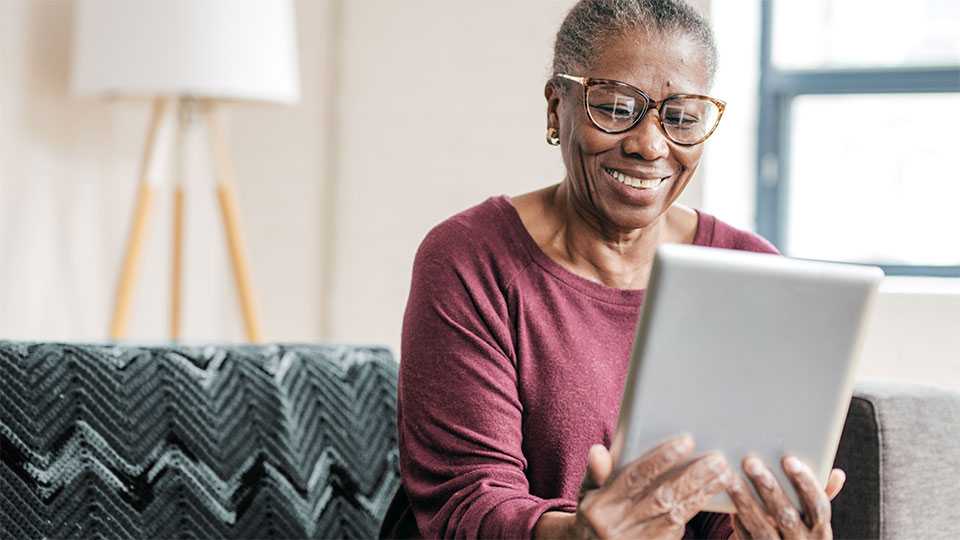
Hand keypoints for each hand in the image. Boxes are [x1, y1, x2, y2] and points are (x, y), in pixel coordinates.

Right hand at [566, 435, 731, 539]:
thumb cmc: (592, 516)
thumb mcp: (586, 494)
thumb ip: (594, 472)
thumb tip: (598, 450)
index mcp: (599, 506)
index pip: (634, 477)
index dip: (660, 459)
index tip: (686, 441)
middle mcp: (617, 525)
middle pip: (661, 497)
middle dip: (691, 477)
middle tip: (717, 459)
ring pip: (674, 514)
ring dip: (701, 493)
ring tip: (723, 474)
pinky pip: (676, 530)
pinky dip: (693, 510)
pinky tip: (710, 495)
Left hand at [727, 455, 845, 539]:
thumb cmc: (800, 530)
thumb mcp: (813, 518)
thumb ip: (820, 494)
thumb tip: (837, 473)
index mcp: (820, 531)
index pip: (818, 506)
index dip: (805, 483)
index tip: (789, 460)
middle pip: (787, 516)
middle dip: (769, 488)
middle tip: (751, 462)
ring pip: (762, 529)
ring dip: (746, 502)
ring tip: (731, 478)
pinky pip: (747, 538)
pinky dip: (737, 520)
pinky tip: (726, 500)